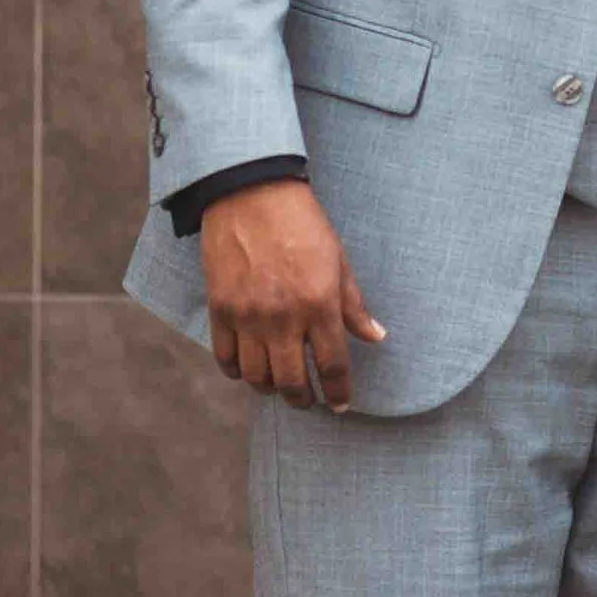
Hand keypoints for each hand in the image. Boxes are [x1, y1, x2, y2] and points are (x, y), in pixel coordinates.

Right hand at [200, 180, 383, 411]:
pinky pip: (225, 359)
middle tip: (308, 400)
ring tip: (279, 386)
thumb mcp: (338, 261)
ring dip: (270, 389)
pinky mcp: (220, 310)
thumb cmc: (302, 224)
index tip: (341, 404)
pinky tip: (248, 370)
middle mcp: (283, 318)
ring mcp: (248, 317)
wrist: (251, 193)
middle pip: (291, 382)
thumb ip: (354, 305)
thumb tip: (376, 336)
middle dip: (303, 399)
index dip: (338, 392)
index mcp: (319, 304)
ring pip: (257, 377)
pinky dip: (237, 372)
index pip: (332, 366)